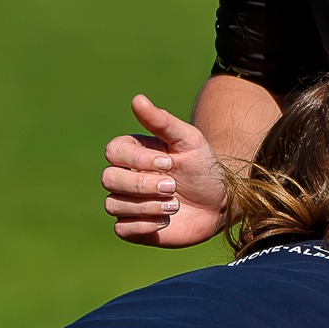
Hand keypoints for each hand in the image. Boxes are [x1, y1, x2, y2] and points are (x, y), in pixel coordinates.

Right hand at [101, 95, 226, 247]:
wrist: (220, 202)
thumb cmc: (203, 166)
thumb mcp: (188, 140)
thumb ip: (162, 121)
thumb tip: (137, 98)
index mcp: (132, 152)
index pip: (113, 152)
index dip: (138, 160)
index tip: (170, 163)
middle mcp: (124, 176)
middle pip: (108, 179)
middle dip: (142, 185)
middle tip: (173, 186)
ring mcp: (126, 203)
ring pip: (113, 204)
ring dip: (147, 205)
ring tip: (175, 205)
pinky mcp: (133, 227)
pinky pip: (121, 229)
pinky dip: (144, 225)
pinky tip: (165, 220)